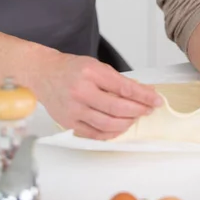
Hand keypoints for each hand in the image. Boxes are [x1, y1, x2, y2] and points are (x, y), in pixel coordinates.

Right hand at [33, 52, 162, 139]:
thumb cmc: (71, 68)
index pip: (123, 87)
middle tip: (148, 109)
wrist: (43, 73)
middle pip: (117, 108)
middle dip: (138, 110)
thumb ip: (118, 80)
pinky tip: (119, 127)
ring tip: (134, 117)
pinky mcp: (69, 123)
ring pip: (108, 124)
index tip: (156, 100)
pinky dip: (111, 133)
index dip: (143, 96)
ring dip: (126, 123)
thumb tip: (142, 92)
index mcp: (90, 72)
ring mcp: (74, 109)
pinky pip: (95, 134)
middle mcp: (81, 91)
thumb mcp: (96, 66)